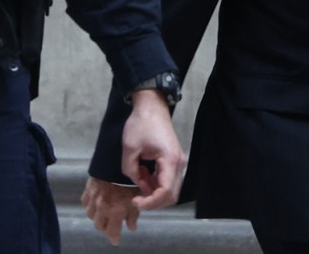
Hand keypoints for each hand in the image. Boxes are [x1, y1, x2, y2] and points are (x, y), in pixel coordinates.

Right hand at [81, 177, 139, 244]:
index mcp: (115, 212)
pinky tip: (94, 204)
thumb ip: (133, 215)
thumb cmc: (130, 180)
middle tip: (111, 226)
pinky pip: (85, 203)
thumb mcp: (136, 197)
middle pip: (100, 226)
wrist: (116, 161)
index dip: (114, 238)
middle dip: (106, 228)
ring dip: (97, 217)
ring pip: (91, 216)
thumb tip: (131, 227)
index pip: (112, 232)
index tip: (116, 240)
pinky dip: (89, 206)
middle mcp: (102, 208)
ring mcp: (93, 199)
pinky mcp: (88, 190)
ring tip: (103, 215)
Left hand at [121, 89, 186, 209]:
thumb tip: (137, 184)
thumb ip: (131, 170)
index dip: (151, 202)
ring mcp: (178, 162)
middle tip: (136, 199)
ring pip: (170, 189)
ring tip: (138, 180)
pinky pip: (168, 180)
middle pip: (171, 194)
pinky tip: (143, 176)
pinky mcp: (174, 160)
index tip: (135, 201)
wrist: (152, 106)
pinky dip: (156, 184)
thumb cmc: (141, 123)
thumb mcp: (130, 148)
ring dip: (154, 192)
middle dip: (153, 202)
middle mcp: (179, 163)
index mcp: (170, 160)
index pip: (166, 191)